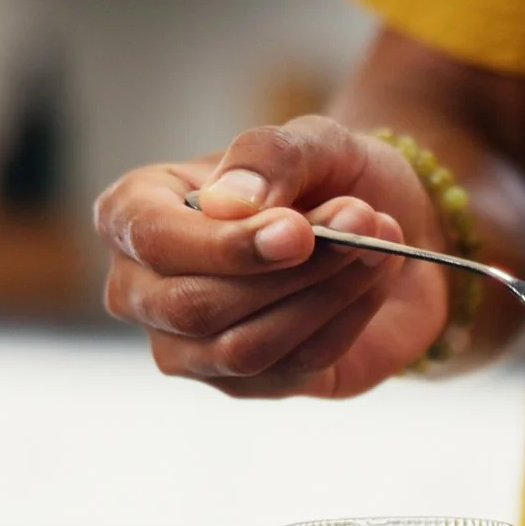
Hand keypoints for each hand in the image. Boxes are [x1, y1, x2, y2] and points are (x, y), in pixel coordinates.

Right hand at [92, 116, 448, 396]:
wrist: (390, 226)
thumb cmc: (329, 178)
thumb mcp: (311, 140)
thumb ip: (269, 156)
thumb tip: (229, 205)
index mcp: (134, 213)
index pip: (152, 240)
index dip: (225, 245)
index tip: (299, 231)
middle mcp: (145, 288)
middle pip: (193, 307)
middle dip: (288, 272)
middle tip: (362, 221)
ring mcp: (189, 347)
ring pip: (244, 348)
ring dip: (324, 295)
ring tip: (377, 244)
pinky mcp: (245, 384)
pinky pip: (293, 369)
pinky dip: (345, 320)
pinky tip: (373, 278)